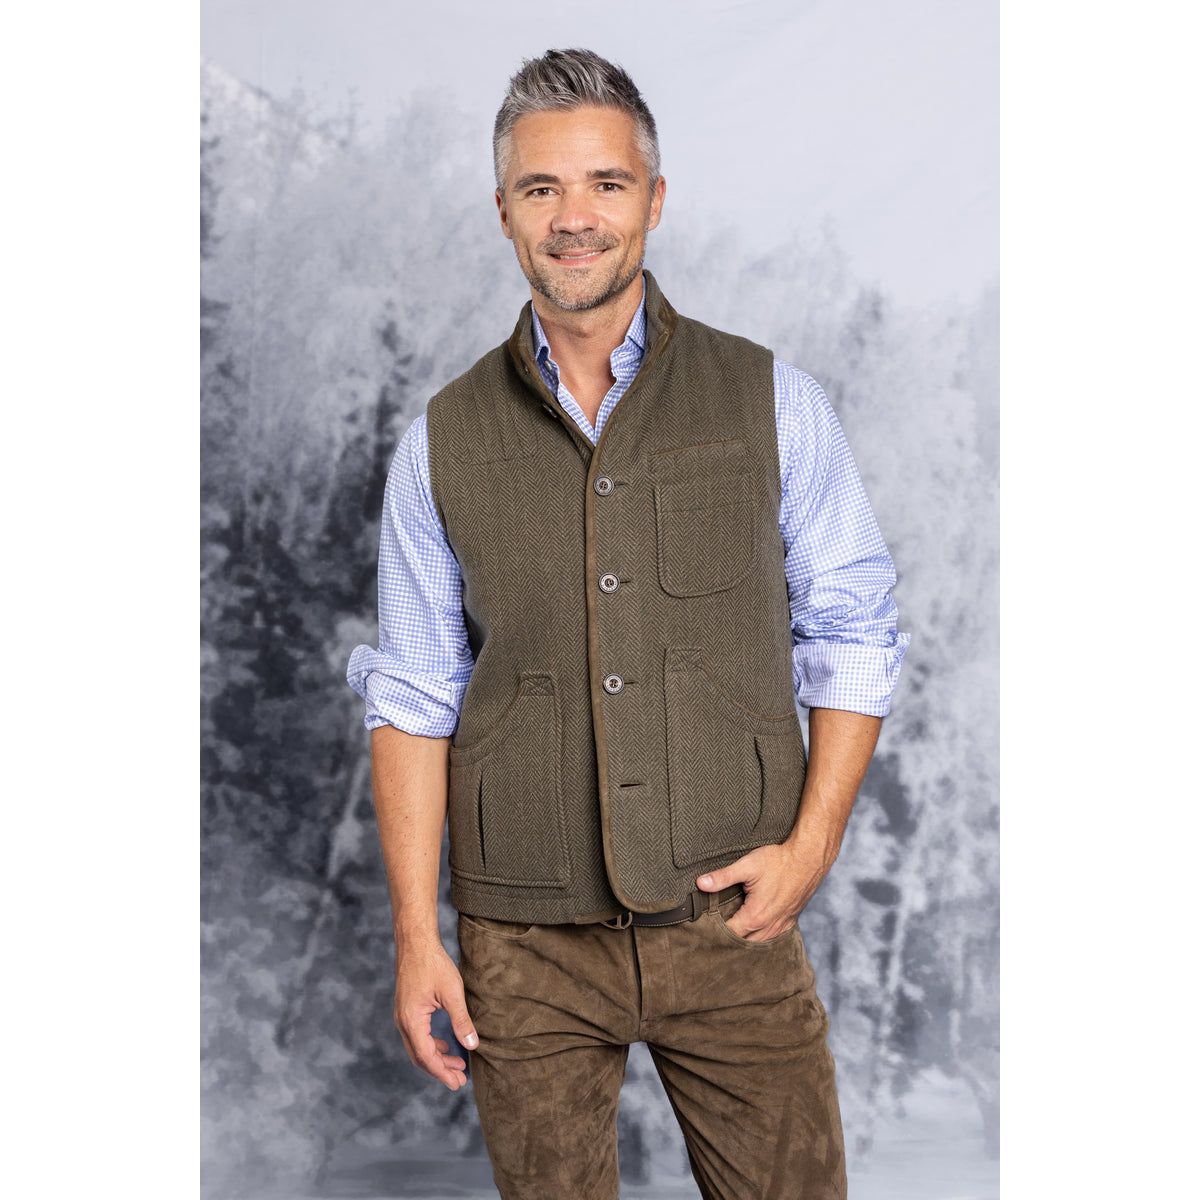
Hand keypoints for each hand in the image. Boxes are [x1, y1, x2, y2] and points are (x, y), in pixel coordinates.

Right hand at [393, 935, 478, 1090]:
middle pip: (420, 1056)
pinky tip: (446, 1045)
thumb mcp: (452, 992)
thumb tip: (473, 1045)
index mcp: (412, 1021)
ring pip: (418, 1047)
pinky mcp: (406, 1009)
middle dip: (440, 1070)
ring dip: (437, 1058)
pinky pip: (417, 1036)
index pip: (427, 1056)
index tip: (458, 1083)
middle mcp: (403, 1022)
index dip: (442, 1072)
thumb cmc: (433, 964)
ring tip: (458, 1064)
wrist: (415, 942)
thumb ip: (461, 1020)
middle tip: (460, 1080)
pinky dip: (431, 1045)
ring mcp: (402, 1016)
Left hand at [696, 838, 837, 942]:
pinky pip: (772, 937)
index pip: (729, 934)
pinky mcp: (790, 921)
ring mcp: (782, 925)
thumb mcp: (747, 866)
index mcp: (756, 916)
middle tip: (713, 931)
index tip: (704, 926)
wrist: (808, 858)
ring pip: (758, 942)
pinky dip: (760, 937)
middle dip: (728, 938)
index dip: (715, 932)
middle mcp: (769, 926)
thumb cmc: (779, 861)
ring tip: (731, 931)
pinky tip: (753, 930)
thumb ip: (723, 877)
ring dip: (745, 939)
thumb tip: (700, 883)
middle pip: (743, 942)